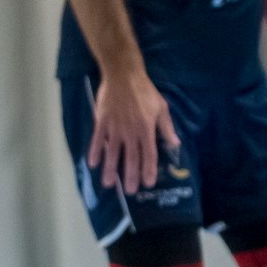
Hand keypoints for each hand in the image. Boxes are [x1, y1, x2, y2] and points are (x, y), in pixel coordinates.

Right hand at [89, 68, 177, 193]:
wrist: (123, 75)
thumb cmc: (145, 90)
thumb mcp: (161, 107)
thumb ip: (166, 127)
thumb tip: (174, 144)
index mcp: (147, 129)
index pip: (149, 155)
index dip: (149, 170)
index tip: (148, 184)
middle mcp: (131, 132)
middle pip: (131, 158)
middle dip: (130, 176)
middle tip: (129, 191)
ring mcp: (115, 128)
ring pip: (113, 152)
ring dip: (110, 169)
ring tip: (108, 184)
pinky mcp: (102, 121)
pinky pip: (97, 139)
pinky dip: (95, 151)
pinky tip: (92, 163)